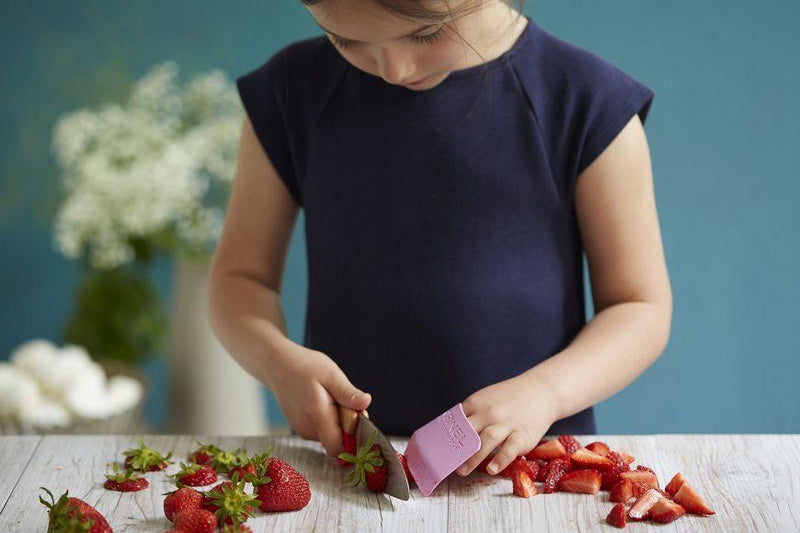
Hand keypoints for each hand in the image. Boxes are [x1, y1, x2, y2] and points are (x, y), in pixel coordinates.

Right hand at [266, 341, 370, 457]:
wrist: (278, 365)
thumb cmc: (305, 366)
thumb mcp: (331, 374)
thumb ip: (347, 393)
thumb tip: (366, 403)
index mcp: (317, 416)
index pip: (338, 448)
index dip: (353, 437)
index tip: (356, 416)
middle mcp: (308, 429)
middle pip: (337, 441)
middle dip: (347, 424)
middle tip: (342, 400)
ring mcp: (303, 431)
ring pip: (330, 436)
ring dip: (337, 421)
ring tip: (329, 397)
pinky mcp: (301, 429)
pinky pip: (322, 431)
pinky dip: (328, 420)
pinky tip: (322, 401)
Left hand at [454, 371, 558, 476]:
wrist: (540, 391)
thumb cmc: (508, 399)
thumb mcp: (486, 398)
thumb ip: (470, 414)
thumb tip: (450, 434)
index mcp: (477, 403)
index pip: (456, 421)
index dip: (446, 437)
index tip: (437, 451)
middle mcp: (490, 412)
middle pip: (469, 432)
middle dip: (456, 449)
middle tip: (446, 464)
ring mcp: (507, 423)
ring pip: (487, 440)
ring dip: (474, 457)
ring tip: (463, 470)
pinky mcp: (523, 434)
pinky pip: (510, 449)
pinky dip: (500, 460)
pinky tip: (492, 469)